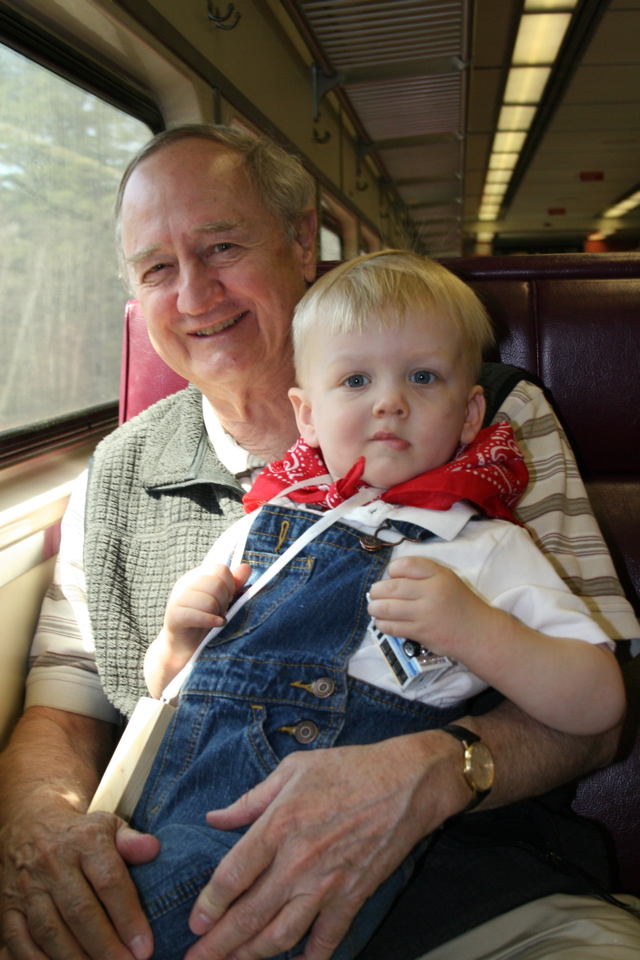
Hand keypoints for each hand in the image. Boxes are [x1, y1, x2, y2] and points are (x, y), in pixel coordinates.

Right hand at [1, 807, 158, 959]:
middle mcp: (53, 863)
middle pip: (80, 911)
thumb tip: (153, 850)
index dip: (128, 917)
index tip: (144, 947)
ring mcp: (28, 887)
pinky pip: (20, 941)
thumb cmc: (80, 834)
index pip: (109, 882)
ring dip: (75, 958)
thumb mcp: (109, 826)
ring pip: (50, 930)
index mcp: (84, 840)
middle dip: (105, 945)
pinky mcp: (8, 907)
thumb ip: (132, 841)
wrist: (28, 824)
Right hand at [165, 562, 252, 652]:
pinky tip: (216, 624)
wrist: (185, 646)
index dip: (231, 585)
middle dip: (224, 601)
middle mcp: (186, 584)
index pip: (220, 569)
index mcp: (197, 576)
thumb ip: (235, 584)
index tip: (230, 598)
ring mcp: (178, 599)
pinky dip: (210, 621)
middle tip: (221, 611)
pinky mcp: (174, 616)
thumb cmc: (206, 621)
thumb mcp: (223, 600)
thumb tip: (247, 567)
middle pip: (216, 584)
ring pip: (209, 600)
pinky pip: (196, 615)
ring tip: (215, 620)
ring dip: (217, 613)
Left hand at [183, 733, 468, 959]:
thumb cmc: (349, 768)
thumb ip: (250, 799)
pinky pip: (327, 940)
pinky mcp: (353, 896)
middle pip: (249, 916)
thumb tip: (215, 818)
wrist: (407, 782)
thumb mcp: (293, 769)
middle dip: (218, 945)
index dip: (209, 905)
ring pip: (281, 936)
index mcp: (278, 826)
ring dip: (252, 956)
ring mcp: (327, 885)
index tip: (195, 923)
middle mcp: (298, 862)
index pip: (232, 877)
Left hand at [368, 555, 490, 660]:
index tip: (392, 576)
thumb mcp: (446, 578)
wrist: (477, 632)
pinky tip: (383, 622)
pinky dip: (381, 624)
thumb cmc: (458, 603)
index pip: (406, 565)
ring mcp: (425, 614)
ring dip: (374, 608)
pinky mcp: (421, 633)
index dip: (393, 569)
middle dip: (376, 591)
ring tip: (374, 608)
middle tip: (374, 594)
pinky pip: (392, 627)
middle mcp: (431, 592)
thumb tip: (390, 577)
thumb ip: (422, 573)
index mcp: (438, 575)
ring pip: (386, 609)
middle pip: (391, 587)